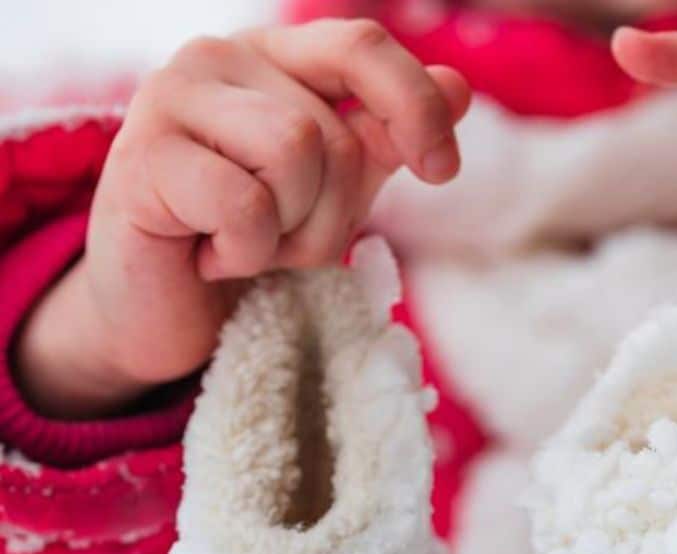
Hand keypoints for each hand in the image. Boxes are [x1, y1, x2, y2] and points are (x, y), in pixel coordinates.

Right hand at [16, 20, 469, 417]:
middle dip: (330, 215)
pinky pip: (245, 205)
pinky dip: (246, 253)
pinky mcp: (142, 158)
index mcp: (274, 56)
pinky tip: (211, 255)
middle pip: (335, 136)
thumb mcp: (335, 190)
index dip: (415, 106)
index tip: (442, 170)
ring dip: (289, 233)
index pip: (362, 46)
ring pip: (295, 154)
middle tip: (281, 238)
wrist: (164, 305)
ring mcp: (171, 98)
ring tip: (246, 243)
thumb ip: (385, 138)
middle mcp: (219, 57)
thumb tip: (455, 89)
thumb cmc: (250, 237)